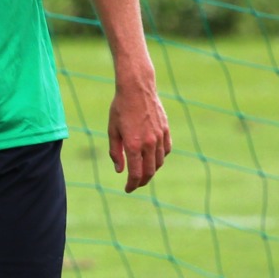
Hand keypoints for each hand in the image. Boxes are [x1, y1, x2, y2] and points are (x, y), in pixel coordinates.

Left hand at [108, 77, 170, 192]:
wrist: (137, 88)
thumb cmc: (120, 108)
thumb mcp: (112, 130)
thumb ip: (116, 152)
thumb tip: (120, 170)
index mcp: (133, 144)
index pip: (135, 174)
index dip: (132, 185)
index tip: (127, 189)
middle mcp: (149, 143)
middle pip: (149, 172)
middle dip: (141, 181)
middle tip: (135, 184)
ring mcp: (159, 136)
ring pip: (159, 162)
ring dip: (151, 171)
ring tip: (143, 172)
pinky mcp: (165, 130)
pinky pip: (166, 150)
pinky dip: (160, 158)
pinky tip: (153, 158)